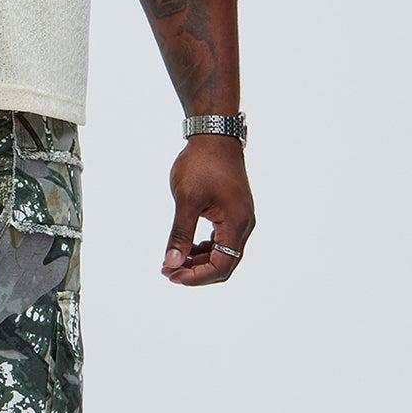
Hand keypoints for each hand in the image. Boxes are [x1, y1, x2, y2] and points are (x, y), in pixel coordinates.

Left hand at [162, 136, 254, 283]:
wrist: (214, 136)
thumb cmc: (201, 163)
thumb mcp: (186, 200)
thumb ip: (180, 234)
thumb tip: (172, 263)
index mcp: (237, 223)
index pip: (222, 265)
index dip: (197, 276)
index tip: (172, 275)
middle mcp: (244, 224)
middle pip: (225, 263)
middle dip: (196, 272)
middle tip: (168, 271)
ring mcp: (240, 218)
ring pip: (223, 253)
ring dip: (199, 261)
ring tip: (173, 261)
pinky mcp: (233, 211)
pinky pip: (222, 239)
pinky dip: (204, 248)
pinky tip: (186, 247)